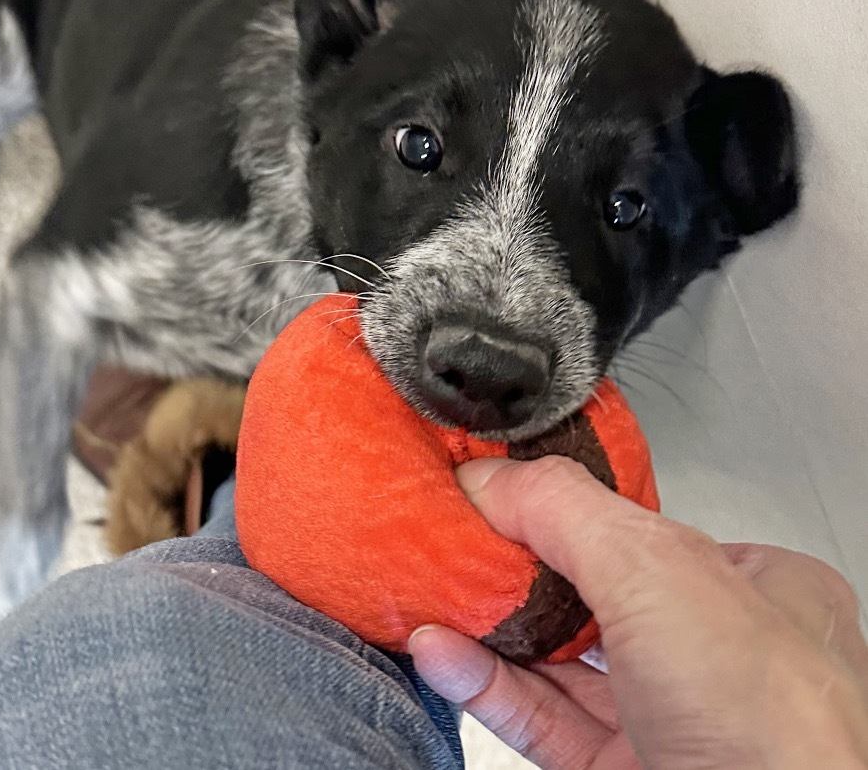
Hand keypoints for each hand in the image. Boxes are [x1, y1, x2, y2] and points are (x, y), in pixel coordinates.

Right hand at [408, 456, 867, 768]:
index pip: (636, 525)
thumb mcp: (655, 568)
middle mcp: (714, 653)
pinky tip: (441, 653)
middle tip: (449, 540)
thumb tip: (487, 474)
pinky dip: (484, 682)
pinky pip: (538, 717)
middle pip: (588, 590)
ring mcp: (667, 719)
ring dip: (484, 627)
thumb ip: (562, 507)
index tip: (493, 490)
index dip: (559, 505)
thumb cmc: (767, 720)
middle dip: (512, 566)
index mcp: (753, 587)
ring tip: (429, 592)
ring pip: (556, 661)